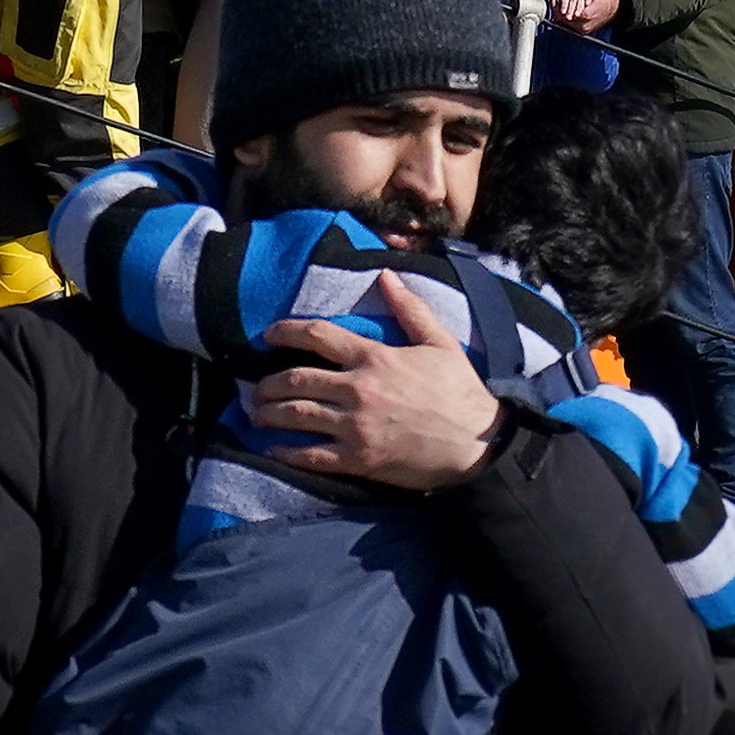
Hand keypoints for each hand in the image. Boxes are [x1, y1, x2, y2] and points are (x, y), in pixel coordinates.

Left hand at [246, 276, 500, 492]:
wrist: (477, 445)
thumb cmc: (460, 392)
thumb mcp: (440, 342)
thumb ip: (410, 308)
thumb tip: (386, 275)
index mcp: (374, 357)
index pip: (318, 336)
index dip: (287, 332)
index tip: (268, 335)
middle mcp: (357, 389)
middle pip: (296, 379)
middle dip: (268, 383)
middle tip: (256, 388)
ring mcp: (355, 426)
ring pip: (296, 415)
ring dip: (268, 414)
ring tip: (256, 415)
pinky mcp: (358, 459)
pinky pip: (310, 455)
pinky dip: (286, 452)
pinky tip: (272, 449)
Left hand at [547, 0, 622, 33]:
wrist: (618, 5)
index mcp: (587, 14)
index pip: (564, 12)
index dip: (561, 2)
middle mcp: (584, 25)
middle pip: (563, 17)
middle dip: (562, 5)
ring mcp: (584, 30)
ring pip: (565, 21)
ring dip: (565, 10)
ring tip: (573, 0)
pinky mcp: (584, 31)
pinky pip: (570, 24)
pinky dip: (569, 15)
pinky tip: (574, 7)